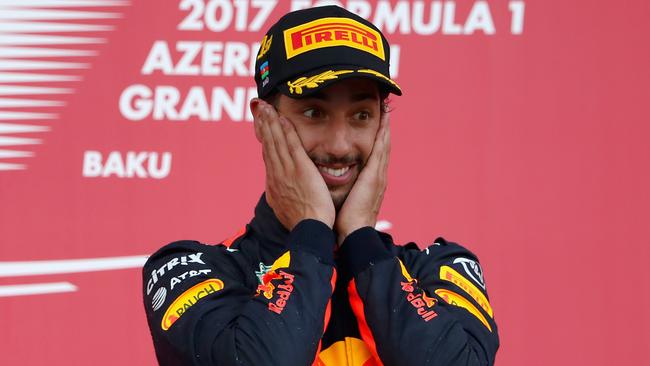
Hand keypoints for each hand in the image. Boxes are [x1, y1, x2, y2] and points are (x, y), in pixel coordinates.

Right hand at [252, 99, 334, 229]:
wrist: (309, 231)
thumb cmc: (303, 225)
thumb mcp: (286, 210)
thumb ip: (282, 198)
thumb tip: (277, 193)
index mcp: (274, 185)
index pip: (268, 157)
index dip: (264, 140)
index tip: (261, 127)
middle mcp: (276, 176)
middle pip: (267, 145)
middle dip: (262, 125)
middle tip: (259, 108)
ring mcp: (287, 171)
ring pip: (276, 142)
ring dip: (270, 122)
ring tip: (266, 107)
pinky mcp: (300, 169)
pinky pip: (291, 145)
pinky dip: (286, 131)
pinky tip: (283, 118)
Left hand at [335, 112, 389, 243]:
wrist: (354, 234)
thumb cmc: (347, 222)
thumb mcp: (348, 200)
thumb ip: (346, 190)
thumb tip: (335, 185)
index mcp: (372, 181)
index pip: (376, 154)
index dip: (378, 137)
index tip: (378, 122)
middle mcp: (379, 175)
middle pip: (383, 145)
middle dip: (385, 126)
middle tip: (386, 108)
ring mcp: (379, 175)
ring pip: (384, 144)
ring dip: (386, 126)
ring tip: (387, 109)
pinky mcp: (375, 176)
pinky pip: (380, 150)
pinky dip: (383, 134)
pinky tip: (383, 122)